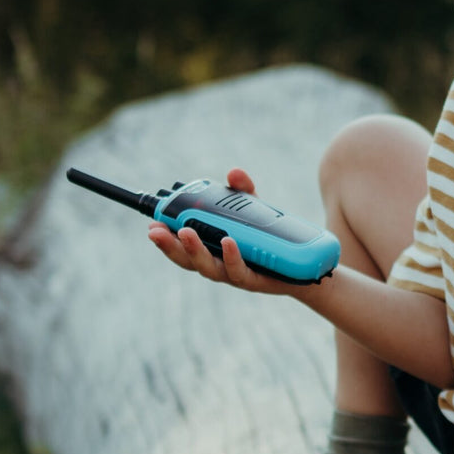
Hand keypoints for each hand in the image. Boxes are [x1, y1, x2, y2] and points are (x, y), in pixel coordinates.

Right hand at [147, 168, 290, 293]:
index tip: (151, 225)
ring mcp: (234, 274)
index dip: (165, 237)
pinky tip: (228, 241)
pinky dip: (231, 256)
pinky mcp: (255, 280)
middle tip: (156, 231)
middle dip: (169, 246)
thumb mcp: (255, 210)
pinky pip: (239, 270)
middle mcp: (219, 264)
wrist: (302, 266)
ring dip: (194, 251)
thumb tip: (234, 173)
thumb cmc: (269, 239)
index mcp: (212, 249)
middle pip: (187, 260)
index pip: (182, 245)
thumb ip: (243, 191)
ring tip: (185, 232)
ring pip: (208, 268)